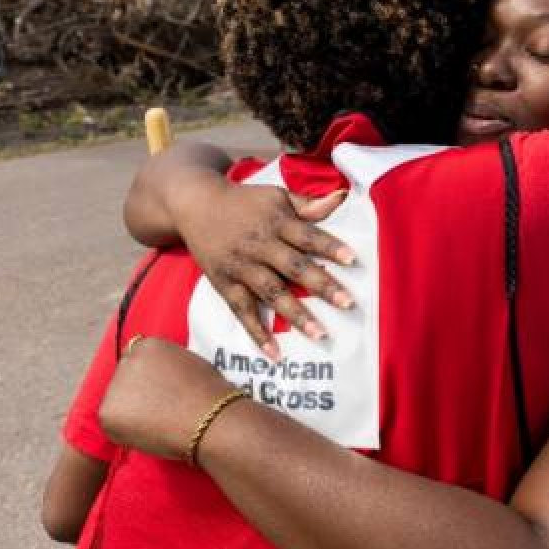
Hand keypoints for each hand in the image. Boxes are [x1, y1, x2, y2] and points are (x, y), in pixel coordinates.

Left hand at [99, 337, 235, 458]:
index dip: (148, 376)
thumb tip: (160, 377)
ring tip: (159, 422)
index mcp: (149, 345)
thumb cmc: (210, 395)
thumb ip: (168, 365)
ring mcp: (114, 386)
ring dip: (131, 411)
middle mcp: (127, 360)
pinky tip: (150, 432)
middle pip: (124, 377)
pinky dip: (126, 431)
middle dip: (136, 392)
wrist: (209, 419)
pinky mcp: (107, 412)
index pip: (138, 357)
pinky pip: (112, 423)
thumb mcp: (191, 363)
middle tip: (159, 410)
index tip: (160, 390)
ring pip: (117, 401)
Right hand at [174, 180, 353, 357]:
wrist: (195, 204)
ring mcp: (241, 267)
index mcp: (277, 222)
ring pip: (272, 293)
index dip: (330, 247)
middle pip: (294, 267)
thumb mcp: (277, 196)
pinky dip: (257, 333)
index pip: (308, 236)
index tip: (352, 260)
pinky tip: (275, 353)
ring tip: (321, 334)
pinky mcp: (225, 284)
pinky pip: (242, 311)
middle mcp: (260, 245)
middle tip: (348, 304)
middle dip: (322, 286)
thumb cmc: (245, 201)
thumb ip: (309, 205)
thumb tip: (342, 198)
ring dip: (297, 314)